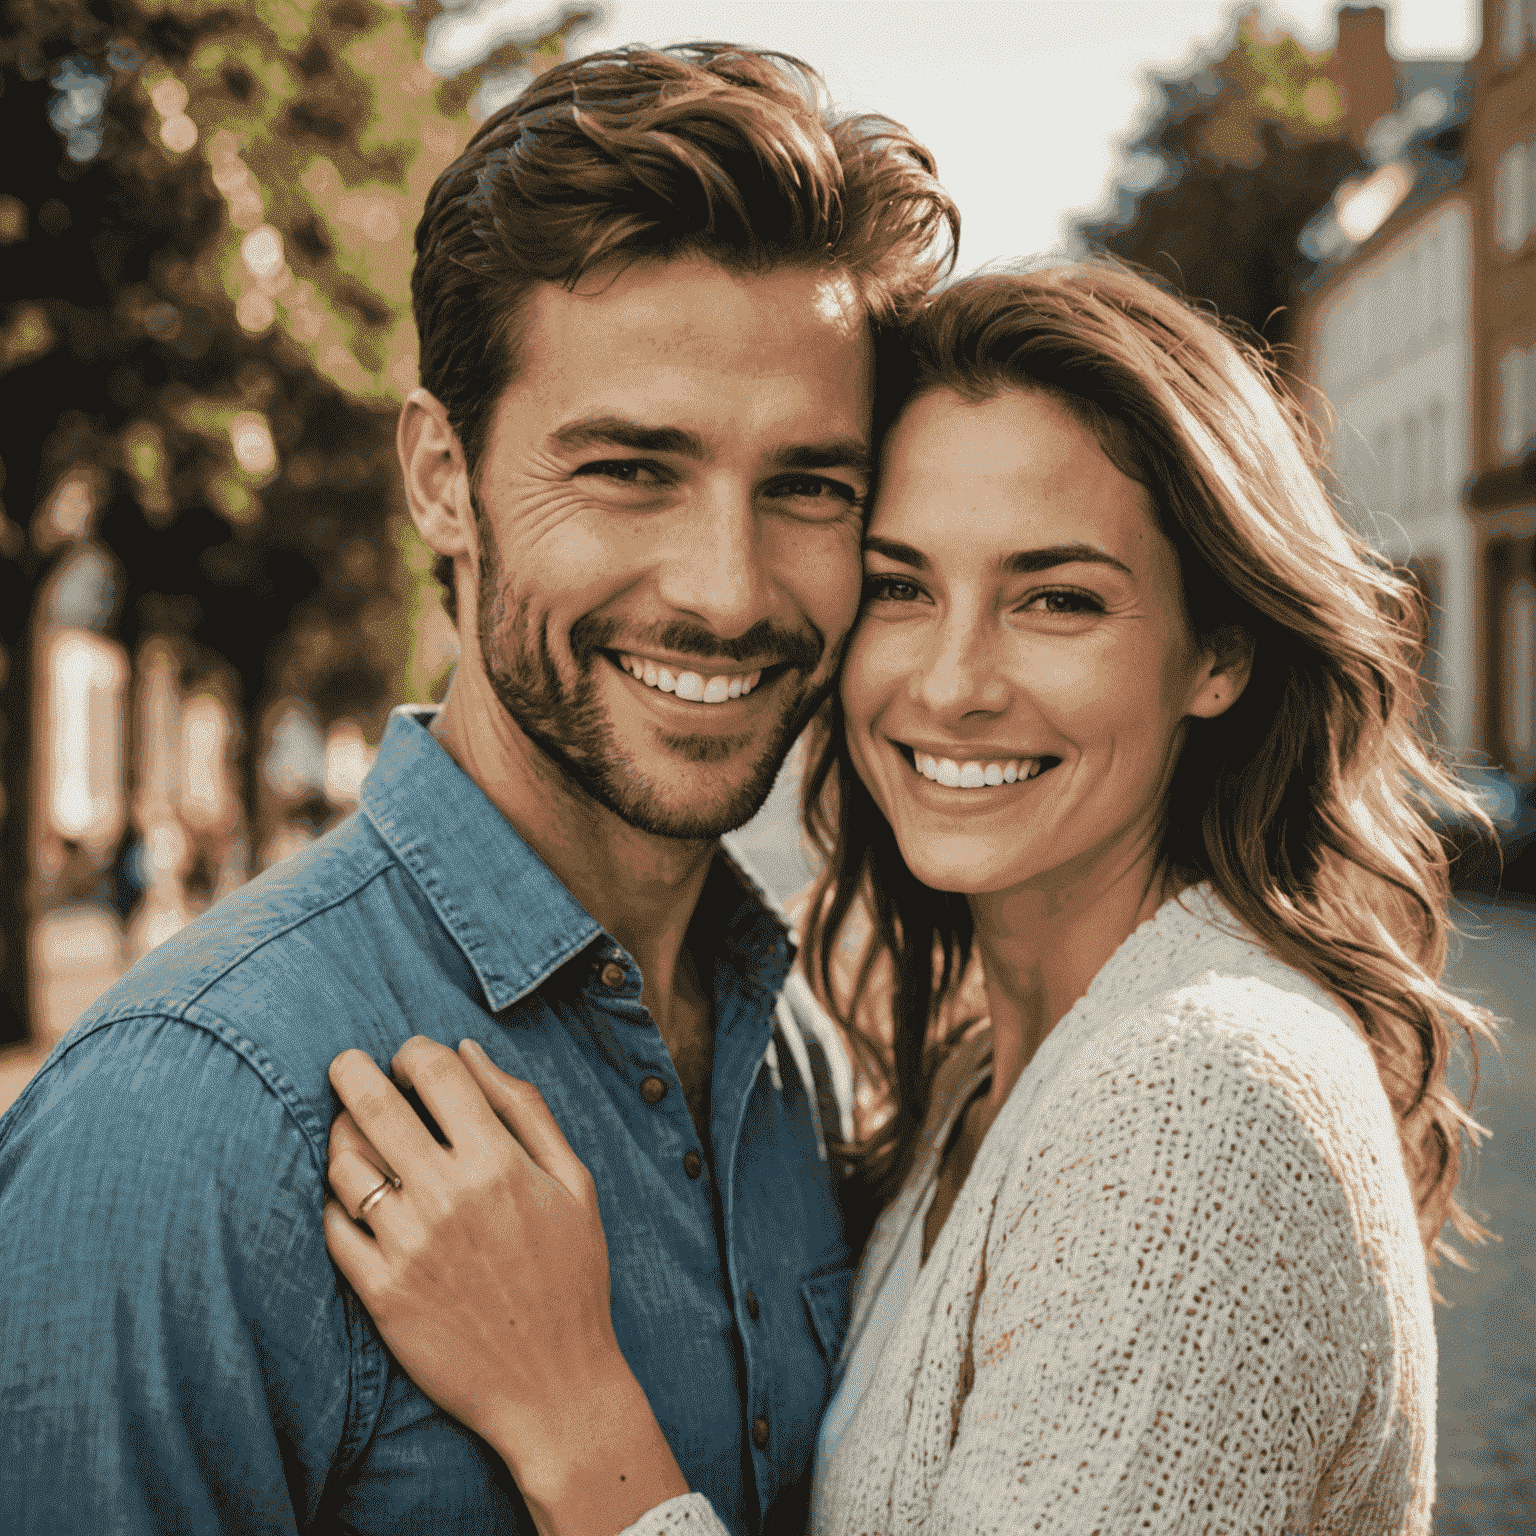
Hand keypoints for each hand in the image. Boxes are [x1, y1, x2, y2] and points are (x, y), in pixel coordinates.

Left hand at [323, 1037, 687, 1532]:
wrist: (555, 1385)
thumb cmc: (572, 1274)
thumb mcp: (573, 1181)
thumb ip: (524, 1108)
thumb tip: (468, 1049)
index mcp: (499, 1162)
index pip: (435, 1071)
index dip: (414, 1051)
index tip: (410, 1058)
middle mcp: (448, 1196)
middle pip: (373, 1104)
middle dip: (351, 1070)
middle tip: (345, 1063)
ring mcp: (408, 1246)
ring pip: (344, 1163)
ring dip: (341, 1133)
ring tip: (352, 1131)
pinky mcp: (381, 1293)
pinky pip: (333, 1227)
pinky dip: (335, 1200)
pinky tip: (353, 1195)